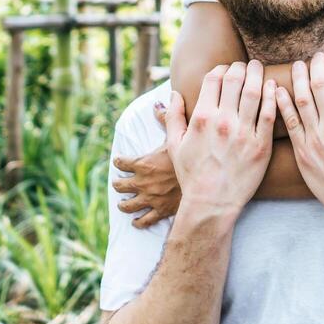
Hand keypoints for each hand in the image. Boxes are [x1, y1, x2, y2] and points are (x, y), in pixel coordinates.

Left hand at [112, 108, 181, 228]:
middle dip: (118, 184)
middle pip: (121, 185)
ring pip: (128, 205)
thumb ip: (166, 119)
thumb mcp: (178, 136)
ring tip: (122, 203)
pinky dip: (138, 221)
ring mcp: (150, 199)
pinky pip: (144, 220)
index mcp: (143, 163)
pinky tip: (136, 221)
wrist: (206, 181)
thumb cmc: (192, 156)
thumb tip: (158, 103)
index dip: (119, 161)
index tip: (119, 161)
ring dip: (124, 204)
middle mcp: (142, 183)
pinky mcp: (160, 212)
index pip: (122, 162)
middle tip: (118, 183)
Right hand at [165, 60, 276, 221]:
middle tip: (246, 64)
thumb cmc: (192, 175)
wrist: (212, 203)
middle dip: (241, 67)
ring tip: (259, 69)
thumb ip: (173, 117)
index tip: (226, 69)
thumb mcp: (175, 145)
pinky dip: (272, 96)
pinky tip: (273, 87)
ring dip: (257, 74)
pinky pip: (270, 114)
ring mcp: (243, 133)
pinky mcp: (261, 146)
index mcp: (201, 118)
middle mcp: (222, 122)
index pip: (213, 79)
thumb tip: (174, 94)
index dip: (220, 69)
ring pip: (254, 91)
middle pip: (235, 79)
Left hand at [276, 50, 323, 230]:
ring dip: (298, 79)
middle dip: (317, 65)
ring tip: (298, 66)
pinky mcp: (302, 153)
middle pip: (320, 84)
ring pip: (301, 99)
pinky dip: (282, 104)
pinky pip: (289, 122)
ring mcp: (315, 139)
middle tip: (317, 56)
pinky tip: (278, 91)